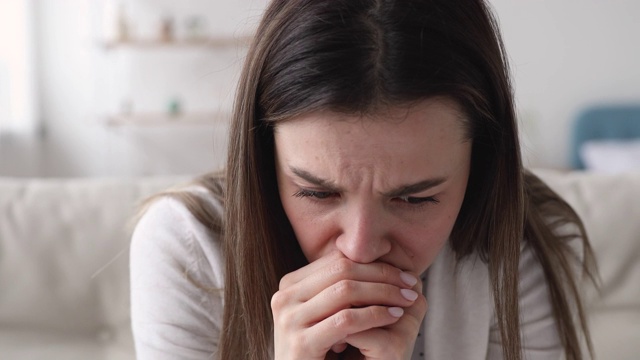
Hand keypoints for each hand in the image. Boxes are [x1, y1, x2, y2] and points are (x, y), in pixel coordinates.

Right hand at [271, 251, 426, 359]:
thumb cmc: (320, 350)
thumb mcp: (325, 313)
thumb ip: (340, 288)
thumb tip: (379, 258)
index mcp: (289, 285)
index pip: (337, 261)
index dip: (373, 263)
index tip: (403, 272)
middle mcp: (283, 297)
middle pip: (342, 271)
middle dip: (382, 274)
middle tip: (411, 282)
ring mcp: (289, 320)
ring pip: (345, 291)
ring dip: (383, 292)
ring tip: (407, 298)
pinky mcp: (301, 343)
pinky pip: (346, 320)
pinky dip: (375, 314)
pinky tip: (395, 315)